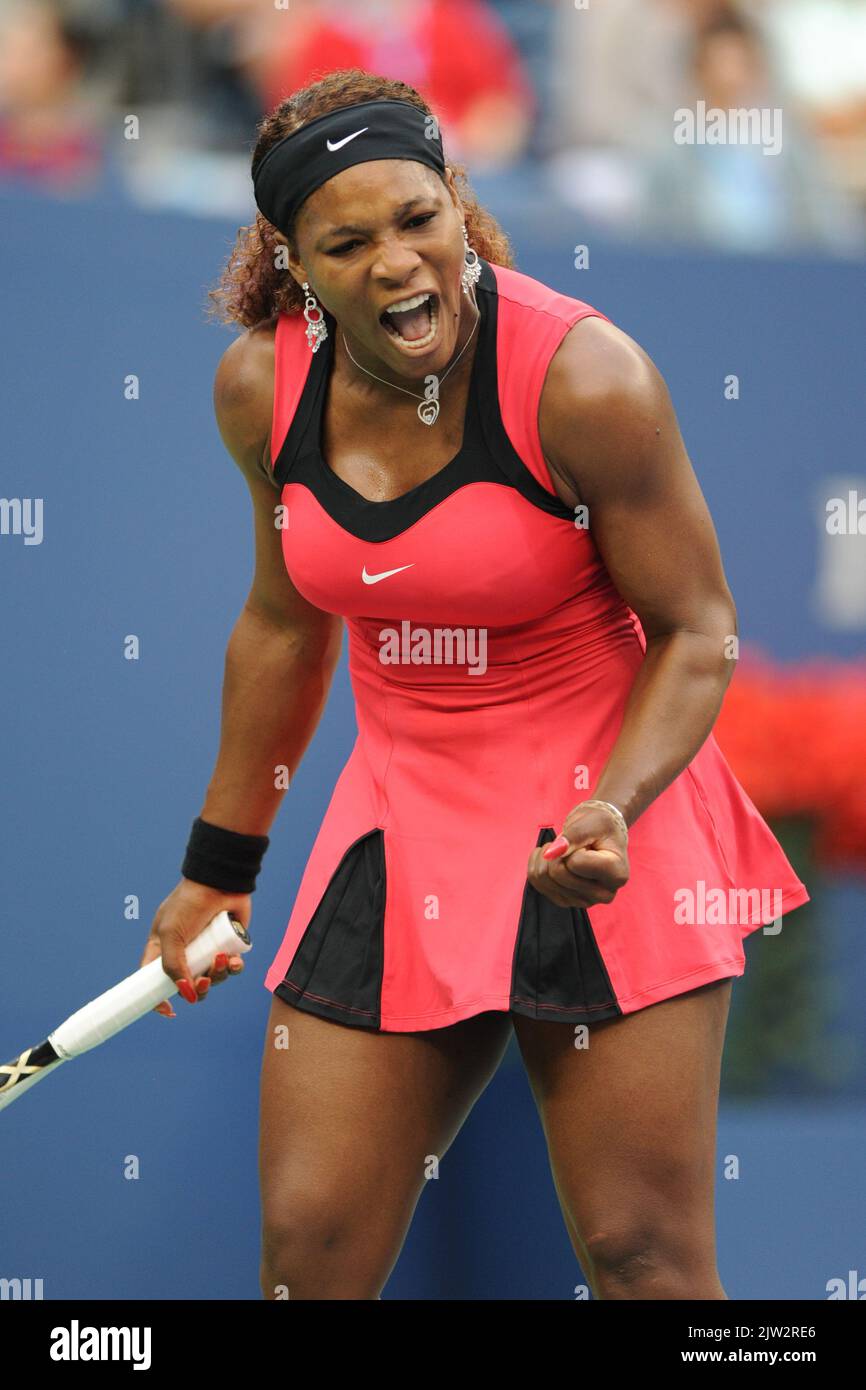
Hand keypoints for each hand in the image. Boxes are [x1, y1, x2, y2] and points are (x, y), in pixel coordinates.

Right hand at [139, 879, 251, 1016]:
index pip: (155, 980)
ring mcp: (208, 949)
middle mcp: (186, 952)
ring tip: (222, 959)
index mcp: (163, 948)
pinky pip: (232, 968)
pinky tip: (234, 959)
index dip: (159, 998)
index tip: (168, 1010)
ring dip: (218, 975)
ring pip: (213, 978)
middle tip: (204, 982)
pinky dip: (233, 968)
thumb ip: (174, 967)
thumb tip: (187, 996)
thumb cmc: (188, 904)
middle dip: (199, 989)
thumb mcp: (171, 935)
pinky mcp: (229, 946)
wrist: (220, 882)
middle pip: (189, 985)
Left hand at [527, 802, 629, 909]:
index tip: (586, 842)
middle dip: (557, 852)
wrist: (600, 834)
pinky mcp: (567, 901)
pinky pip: (537, 884)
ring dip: (546, 857)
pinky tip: (554, 857)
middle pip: (558, 874)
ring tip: (564, 849)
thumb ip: (574, 835)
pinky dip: (539, 864)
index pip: (575, 863)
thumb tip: (551, 853)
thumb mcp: (594, 821)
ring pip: (544, 879)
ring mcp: (585, 901)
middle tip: (571, 845)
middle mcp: (604, 894)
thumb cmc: (601, 826)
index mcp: (616, 875)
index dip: (573, 846)